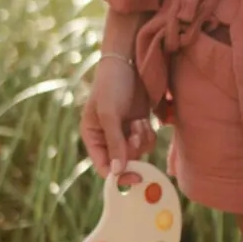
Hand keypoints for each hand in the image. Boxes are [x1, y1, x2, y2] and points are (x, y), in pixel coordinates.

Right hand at [80, 57, 157, 178]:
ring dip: (142, 140)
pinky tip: (144, 120)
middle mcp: (107, 138)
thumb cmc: (112, 85)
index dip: (119, 176)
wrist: (129, 64)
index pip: (104, 167)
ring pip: (139, 153)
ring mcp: (124, 133)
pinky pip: (148, 142)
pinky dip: (149, 135)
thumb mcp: (110, 114)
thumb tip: (117, 171)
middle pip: (124, 162)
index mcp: (93, 137)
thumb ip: (114, 142)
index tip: (136, 177)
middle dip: (133, 149)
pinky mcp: (139, 127)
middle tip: (135, 132)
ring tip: (138, 121)